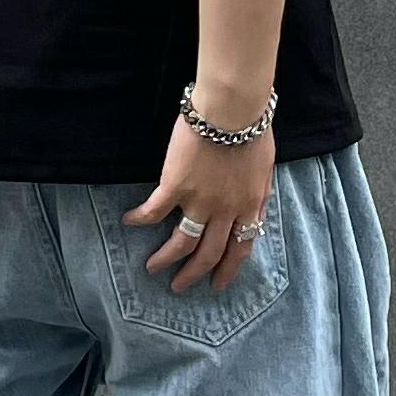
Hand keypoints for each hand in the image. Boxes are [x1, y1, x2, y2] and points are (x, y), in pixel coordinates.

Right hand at [123, 107, 274, 294]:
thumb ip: (258, 194)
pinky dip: (141, 218)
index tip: (218, 284)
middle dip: (194, 275)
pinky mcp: (176, 186)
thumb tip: (255, 209)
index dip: (228, 269)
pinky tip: (130, 222)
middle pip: (209, 253)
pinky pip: (155, 211)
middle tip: (179, 287)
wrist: (233, 109)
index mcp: (249, 206)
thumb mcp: (266, 168)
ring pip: (182, 242)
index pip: (240, 248)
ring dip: (166, 259)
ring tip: (152, 267)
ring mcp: (199, 200)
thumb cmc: (253, 129)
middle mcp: (225, 211)